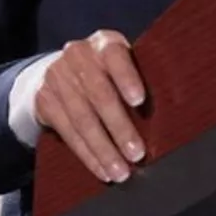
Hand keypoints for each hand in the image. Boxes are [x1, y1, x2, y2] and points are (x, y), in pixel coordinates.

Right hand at [35, 29, 146, 183]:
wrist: (62, 71)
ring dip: (103, 149)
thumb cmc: (110, 72)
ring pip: (82, 119)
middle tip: (136, 154)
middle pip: (99, 95)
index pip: (115, 56)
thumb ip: (141, 78)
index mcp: (105, 42)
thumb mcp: (124, 65)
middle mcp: (78, 55)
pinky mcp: (44, 100)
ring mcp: (57, 77)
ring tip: (120, 172)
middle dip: (119, 128)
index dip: (127, 78)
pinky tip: (102, 170)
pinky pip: (68, 132)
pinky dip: (87, 155)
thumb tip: (171, 113)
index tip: (139, 102)